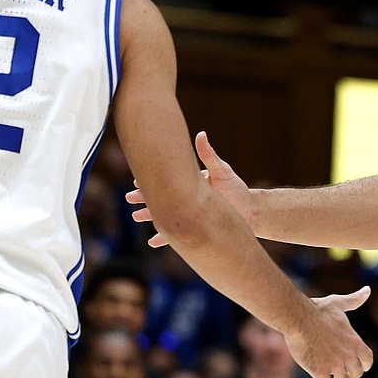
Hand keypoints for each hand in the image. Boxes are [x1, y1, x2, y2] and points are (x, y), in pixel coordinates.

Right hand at [126, 131, 257, 247]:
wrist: (249, 211)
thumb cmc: (236, 189)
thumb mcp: (221, 170)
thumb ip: (209, 155)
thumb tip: (200, 134)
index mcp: (189, 186)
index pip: (167, 182)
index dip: (152, 181)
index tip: (137, 179)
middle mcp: (186, 201)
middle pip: (161, 199)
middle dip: (144, 199)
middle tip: (129, 198)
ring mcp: (189, 215)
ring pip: (165, 216)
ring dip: (150, 217)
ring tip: (135, 217)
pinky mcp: (195, 229)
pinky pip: (177, 235)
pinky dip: (164, 239)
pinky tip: (151, 242)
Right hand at [287, 287, 373, 377]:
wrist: (299, 318)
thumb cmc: (317, 310)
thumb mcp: (339, 304)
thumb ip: (354, 300)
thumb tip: (368, 290)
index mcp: (355, 342)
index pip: (367, 360)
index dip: (364, 366)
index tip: (360, 369)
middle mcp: (348, 356)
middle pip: (355, 374)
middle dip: (350, 377)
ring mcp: (335, 366)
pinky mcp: (320, 372)